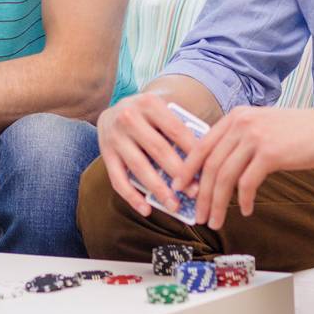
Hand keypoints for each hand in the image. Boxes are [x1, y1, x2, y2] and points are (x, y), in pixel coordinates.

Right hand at [94, 92, 202, 217]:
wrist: (112, 111)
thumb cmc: (147, 116)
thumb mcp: (161, 111)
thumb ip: (179, 128)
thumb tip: (203, 160)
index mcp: (149, 103)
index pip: (176, 129)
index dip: (192, 151)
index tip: (207, 170)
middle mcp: (128, 117)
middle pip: (158, 149)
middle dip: (179, 173)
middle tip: (196, 192)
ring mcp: (114, 137)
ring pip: (139, 166)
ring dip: (158, 189)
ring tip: (175, 206)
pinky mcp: (106, 155)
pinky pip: (118, 180)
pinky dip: (132, 197)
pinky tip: (147, 210)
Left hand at [172, 105, 313, 228]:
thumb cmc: (299, 131)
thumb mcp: (262, 125)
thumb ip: (241, 139)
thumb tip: (220, 167)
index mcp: (235, 117)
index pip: (202, 145)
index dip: (187, 169)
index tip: (179, 187)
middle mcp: (240, 124)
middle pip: (210, 165)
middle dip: (200, 194)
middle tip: (197, 215)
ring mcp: (254, 137)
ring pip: (224, 177)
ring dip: (218, 203)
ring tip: (216, 220)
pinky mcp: (270, 153)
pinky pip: (247, 183)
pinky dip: (244, 200)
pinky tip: (246, 210)